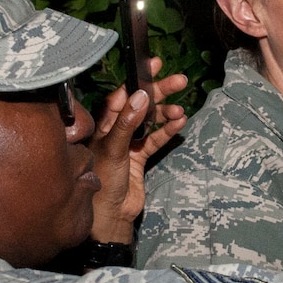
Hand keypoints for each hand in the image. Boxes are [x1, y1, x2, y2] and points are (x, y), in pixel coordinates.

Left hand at [87, 56, 187, 242]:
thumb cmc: (102, 182)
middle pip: (139, 104)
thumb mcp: (114, 149)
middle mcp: (115, 130)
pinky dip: (168, 130)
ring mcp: (129, 143)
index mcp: (102, 124)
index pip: (120, 94)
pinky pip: (156, 138)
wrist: (111, 216)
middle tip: (178, 80)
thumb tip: (140, 95)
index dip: (136, 79)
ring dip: (166, 113)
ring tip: (180, 109)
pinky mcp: (140, 157)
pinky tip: (180, 121)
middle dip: (158, 92)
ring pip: (150, 120)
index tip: (152, 65)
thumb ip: (127, 123)